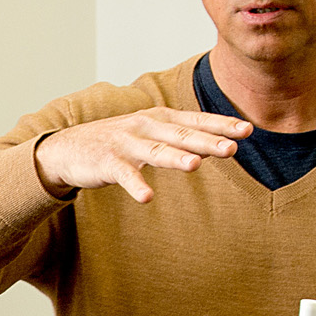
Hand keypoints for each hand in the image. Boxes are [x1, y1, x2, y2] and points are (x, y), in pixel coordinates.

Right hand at [34, 108, 252, 202]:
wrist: (68, 147)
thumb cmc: (118, 142)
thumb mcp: (152, 134)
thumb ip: (182, 137)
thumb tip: (221, 143)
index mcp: (161, 118)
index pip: (197, 120)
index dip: (222, 125)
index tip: (247, 130)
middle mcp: (146, 126)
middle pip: (182, 135)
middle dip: (208, 141)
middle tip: (232, 149)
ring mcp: (126, 143)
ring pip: (156, 151)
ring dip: (176, 158)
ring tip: (195, 166)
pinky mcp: (107, 162)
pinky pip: (125, 175)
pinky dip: (136, 186)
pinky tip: (148, 198)